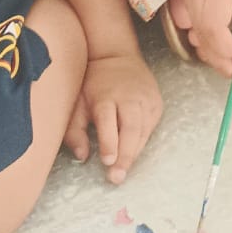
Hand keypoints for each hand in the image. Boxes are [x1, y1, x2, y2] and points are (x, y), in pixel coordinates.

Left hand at [64, 52, 162, 183]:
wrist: (117, 55)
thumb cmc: (93, 83)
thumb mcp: (77, 102)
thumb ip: (75, 130)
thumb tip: (82, 156)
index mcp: (106, 96)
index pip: (109, 120)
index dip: (109, 141)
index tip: (107, 161)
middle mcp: (129, 97)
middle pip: (131, 128)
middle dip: (126, 154)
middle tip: (117, 177)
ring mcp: (146, 99)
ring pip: (143, 130)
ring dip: (134, 152)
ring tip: (123, 171)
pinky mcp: (156, 103)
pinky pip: (150, 128)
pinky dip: (142, 142)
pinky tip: (132, 153)